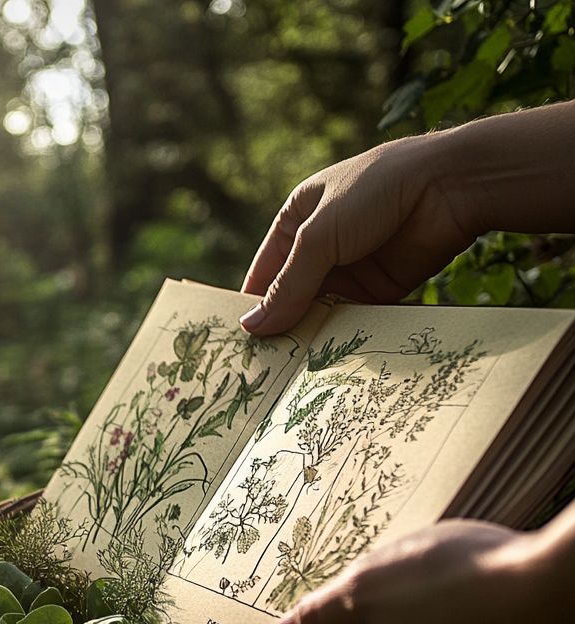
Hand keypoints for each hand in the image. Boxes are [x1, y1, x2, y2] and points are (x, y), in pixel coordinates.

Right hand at [241, 101, 574, 335]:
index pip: (264, 272)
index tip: (239, 344)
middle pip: (292, 296)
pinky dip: (344, 335)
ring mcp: (352, 266)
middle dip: (281, 326)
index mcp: (297, 220)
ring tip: (293, 370)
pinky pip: (354, 317)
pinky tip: (330, 359)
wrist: (451, 185)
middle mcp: (321, 244)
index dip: (252, 306)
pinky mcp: (382, 286)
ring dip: (311, 334)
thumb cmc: (375, 192)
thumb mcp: (319, 237)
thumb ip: (287, 287)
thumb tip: (250, 329)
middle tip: (263, 367)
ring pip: (322, 309)